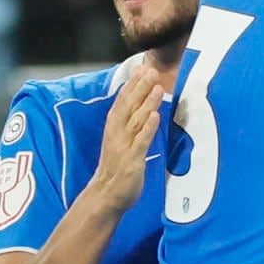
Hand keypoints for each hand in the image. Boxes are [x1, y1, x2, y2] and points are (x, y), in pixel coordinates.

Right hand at [87, 64, 162, 214]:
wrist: (106, 195)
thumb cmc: (115, 167)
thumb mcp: (120, 141)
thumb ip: (129, 124)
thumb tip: (141, 107)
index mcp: (113, 127)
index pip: (122, 101)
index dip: (132, 84)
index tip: (141, 68)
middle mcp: (116, 133)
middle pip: (128, 106)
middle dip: (140, 88)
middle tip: (151, 71)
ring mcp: (123, 146)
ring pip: (136, 120)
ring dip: (147, 103)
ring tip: (157, 87)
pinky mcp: (131, 160)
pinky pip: (140, 142)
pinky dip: (147, 128)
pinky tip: (154, 116)